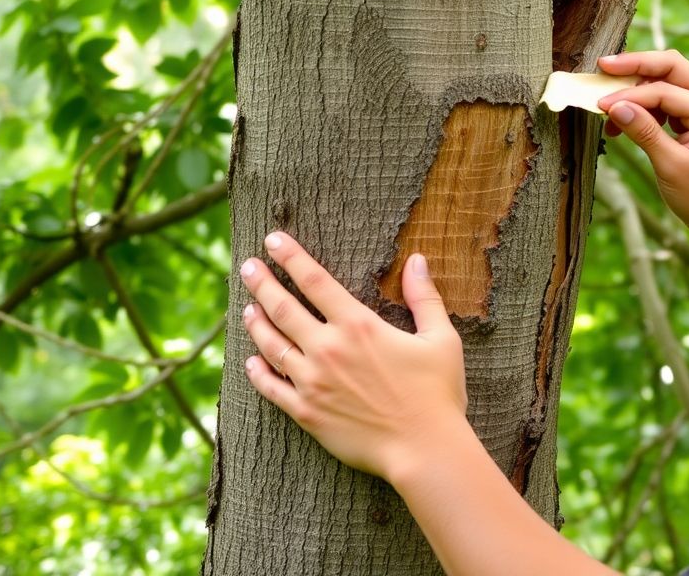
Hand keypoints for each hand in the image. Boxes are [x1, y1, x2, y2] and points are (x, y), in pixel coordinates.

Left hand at [239, 232, 468, 482]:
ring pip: (271, 345)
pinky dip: (257, 372)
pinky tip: (249, 361)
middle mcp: (327, 349)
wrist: (424, 448)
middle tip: (247, 267)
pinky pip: (272, 388)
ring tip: (247, 309)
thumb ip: (424, 297)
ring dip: (256, 324)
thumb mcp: (441, 339)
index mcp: (358, 325)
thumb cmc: (438, 393)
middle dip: (261, 283)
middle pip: (282, 308)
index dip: (291, 256)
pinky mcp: (307, 413)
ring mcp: (312, 382)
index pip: (314, 280)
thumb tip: (416, 260)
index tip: (273, 239)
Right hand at [596, 50, 688, 243]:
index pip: (662, 91)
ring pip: (666, 78)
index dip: (628, 95)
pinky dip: (644, 104)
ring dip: (637, 86)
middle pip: (669, 66)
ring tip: (608, 107)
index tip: (599, 104)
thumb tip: (615, 106)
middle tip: (603, 67)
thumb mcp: (670, 166)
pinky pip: (666, 97)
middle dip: (635, 65)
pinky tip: (623, 121)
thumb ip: (643, 132)